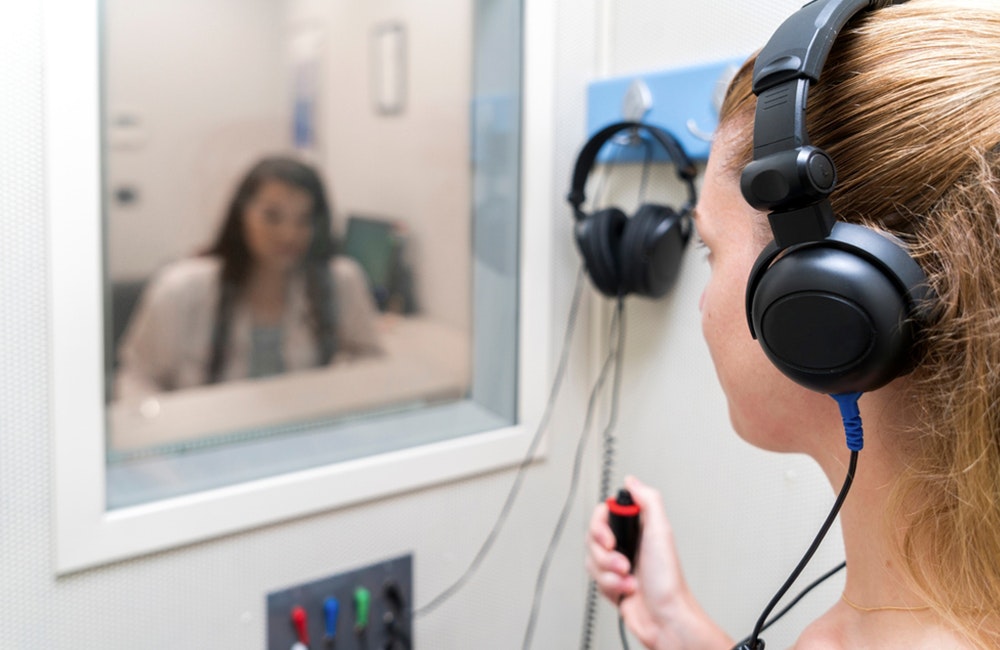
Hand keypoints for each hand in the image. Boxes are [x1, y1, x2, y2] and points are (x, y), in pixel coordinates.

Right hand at [585, 476, 731, 649]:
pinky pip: (595, 579)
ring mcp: (617, 564)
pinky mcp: (610, 583)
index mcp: (637, 528)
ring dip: (610, 573)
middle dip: (606, 555)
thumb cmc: (667, 580)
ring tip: (629, 579)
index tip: (610, 538)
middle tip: (623, 562)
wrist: (664, 618)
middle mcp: (626, 544)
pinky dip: (610, 586)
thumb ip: (648, 500)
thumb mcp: (661, 532)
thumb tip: (632, 480)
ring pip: (591, 560)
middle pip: (593, 538)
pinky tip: (627, 590)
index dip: (600, 526)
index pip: (604, 514)